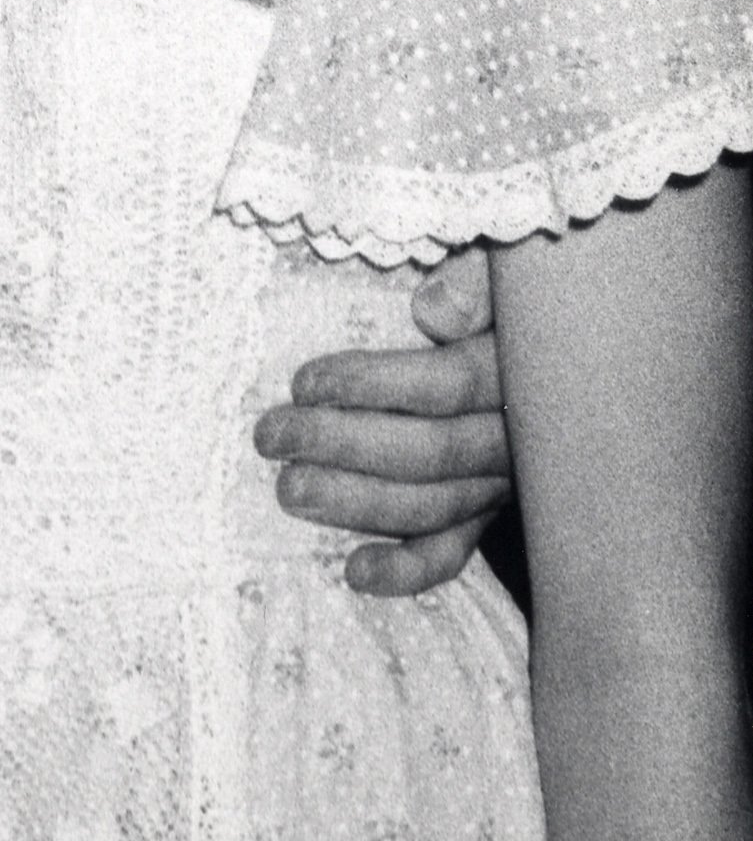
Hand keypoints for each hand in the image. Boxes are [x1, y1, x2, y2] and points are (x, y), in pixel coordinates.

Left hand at [251, 248, 512, 596]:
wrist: (571, 342)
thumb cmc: (515, 295)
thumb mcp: (508, 268)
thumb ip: (480, 281)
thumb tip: (434, 308)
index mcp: (522, 372)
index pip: (446, 386)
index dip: (373, 385)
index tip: (304, 382)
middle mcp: (519, 437)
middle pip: (430, 451)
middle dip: (342, 446)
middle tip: (270, 436)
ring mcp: (504, 482)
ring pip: (434, 504)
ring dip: (357, 504)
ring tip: (289, 491)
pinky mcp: (489, 514)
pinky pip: (454, 551)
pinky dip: (408, 569)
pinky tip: (355, 571)